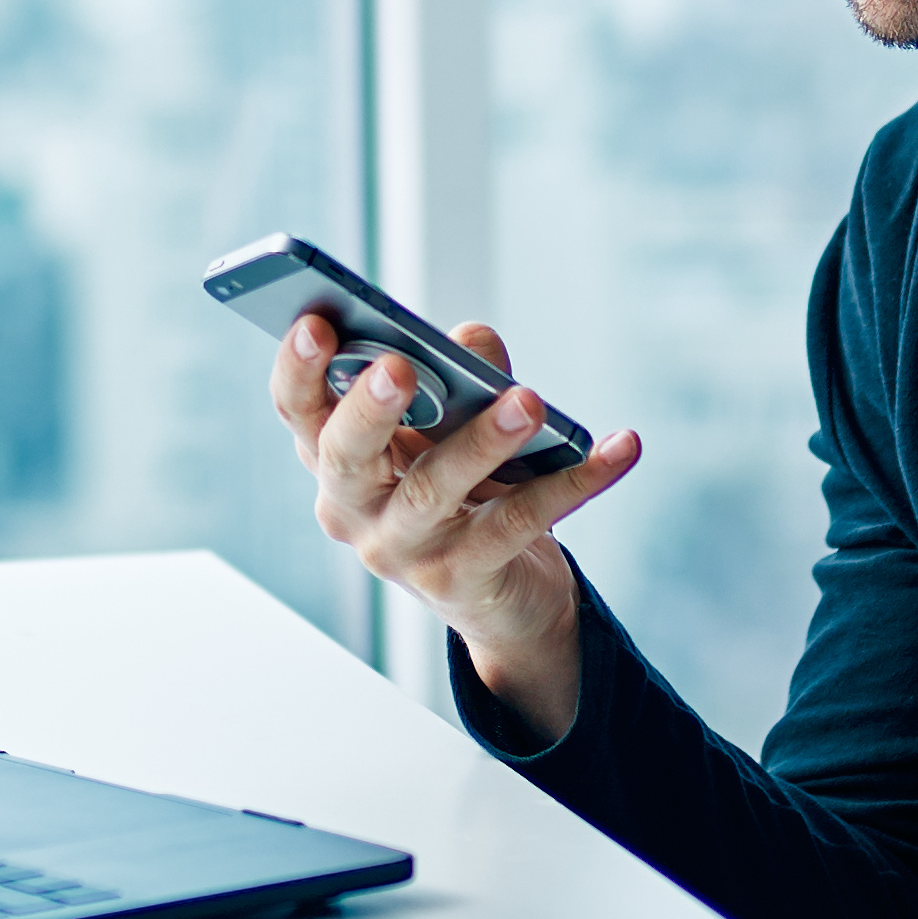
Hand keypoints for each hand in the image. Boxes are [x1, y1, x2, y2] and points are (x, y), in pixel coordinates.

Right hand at [269, 312, 638, 739]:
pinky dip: (574, 482)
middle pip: (346, 456)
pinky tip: (619, 448)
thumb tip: (472, 341)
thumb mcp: (453, 426)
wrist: (503, 596)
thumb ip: (459, 373)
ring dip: (482, 442)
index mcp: (336, 457)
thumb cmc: (463, 488)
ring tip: (527, 402)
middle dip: (367, 410)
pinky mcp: (463, 580)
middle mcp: (354, 509)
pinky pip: (517, 523)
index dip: (298, 368)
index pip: (299, 412)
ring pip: (433, 489)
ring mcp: (403, 550)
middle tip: (399, 367)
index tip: (315, 323)